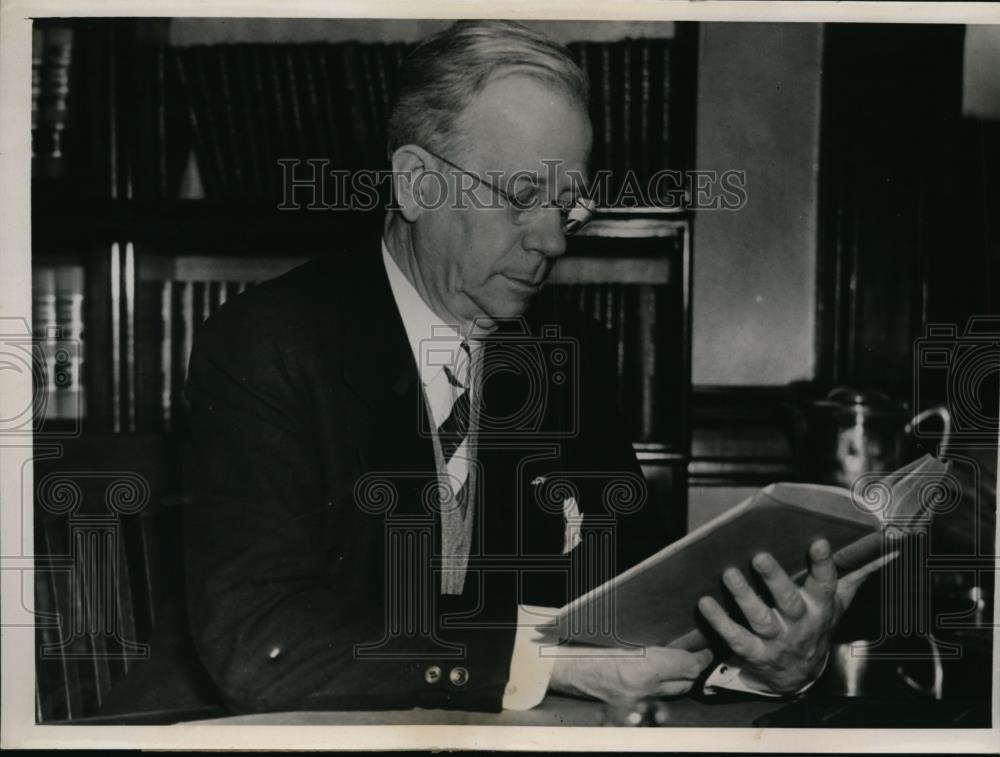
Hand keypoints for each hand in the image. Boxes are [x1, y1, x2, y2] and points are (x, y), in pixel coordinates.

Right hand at [549, 645, 713, 702]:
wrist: (555, 665)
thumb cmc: (583, 642)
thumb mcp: (619, 631)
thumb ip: (649, 638)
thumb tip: (675, 636)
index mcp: (643, 666)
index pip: (688, 666)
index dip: (701, 656)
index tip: (706, 647)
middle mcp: (642, 689)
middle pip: (685, 682)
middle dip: (693, 669)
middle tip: (696, 653)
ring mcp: (633, 704)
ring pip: (671, 695)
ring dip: (678, 681)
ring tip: (680, 667)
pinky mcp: (624, 711)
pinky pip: (651, 702)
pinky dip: (658, 692)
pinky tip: (655, 681)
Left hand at [697, 538, 895, 693]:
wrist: (799, 675)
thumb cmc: (815, 625)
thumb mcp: (838, 602)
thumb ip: (855, 575)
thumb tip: (884, 551)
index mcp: (821, 607)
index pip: (826, 583)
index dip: (823, 564)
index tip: (817, 542)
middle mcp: (800, 623)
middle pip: (789, 601)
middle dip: (775, 579)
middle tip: (759, 557)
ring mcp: (777, 640)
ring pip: (760, 618)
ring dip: (744, 596)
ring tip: (729, 574)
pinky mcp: (755, 653)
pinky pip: (736, 638)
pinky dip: (720, 622)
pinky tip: (705, 603)